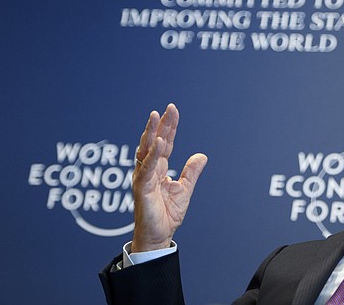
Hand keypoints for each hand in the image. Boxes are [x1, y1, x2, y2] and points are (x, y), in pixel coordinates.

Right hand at [131, 104, 207, 251]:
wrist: (159, 236)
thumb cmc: (167, 214)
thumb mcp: (184, 189)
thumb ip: (191, 172)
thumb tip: (201, 155)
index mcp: (158, 169)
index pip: (164, 143)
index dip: (169, 127)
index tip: (172, 110)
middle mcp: (149, 170)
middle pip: (154, 142)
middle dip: (160, 124)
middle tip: (167, 108)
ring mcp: (143, 178)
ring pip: (145, 151)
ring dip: (151, 133)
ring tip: (156, 117)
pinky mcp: (141, 189)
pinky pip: (146, 169)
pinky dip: (152, 155)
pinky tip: (158, 143)